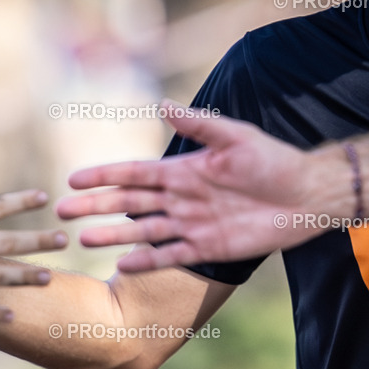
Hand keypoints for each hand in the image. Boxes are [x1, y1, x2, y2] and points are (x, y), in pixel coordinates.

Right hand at [58, 100, 347, 270]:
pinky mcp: (206, 248)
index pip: (133, 174)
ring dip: (112, 235)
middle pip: (128, 204)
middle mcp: (180, 198)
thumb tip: (161, 104)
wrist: (306, 196)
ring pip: (142, 231)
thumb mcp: (235, 138)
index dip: (103, 176)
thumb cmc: (273, 161)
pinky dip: (146, 260)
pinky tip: (122, 265)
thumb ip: (198, 125)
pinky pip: (169, 255)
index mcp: (182, 170)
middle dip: (95, 207)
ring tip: (83, 241)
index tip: (74, 180)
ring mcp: (190, 225)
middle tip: (62, 213)